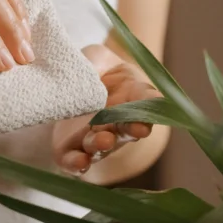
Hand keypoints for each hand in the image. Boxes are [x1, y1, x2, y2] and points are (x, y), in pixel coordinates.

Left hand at [53, 44, 161, 174]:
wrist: (65, 88)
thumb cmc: (90, 69)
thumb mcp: (95, 58)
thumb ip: (97, 60)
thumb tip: (96, 66)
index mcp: (130, 96)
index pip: (146, 100)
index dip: (151, 104)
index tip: (157, 101)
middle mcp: (116, 122)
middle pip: (128, 128)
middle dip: (134, 129)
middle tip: (139, 128)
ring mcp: (94, 138)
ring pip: (102, 145)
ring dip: (104, 145)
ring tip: (104, 140)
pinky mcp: (70, 150)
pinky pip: (75, 160)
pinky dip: (78, 164)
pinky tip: (80, 162)